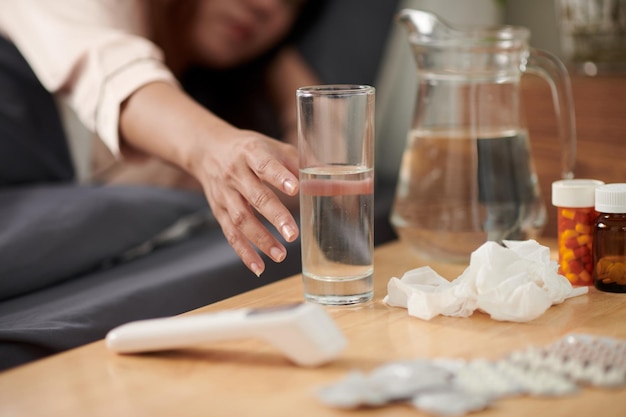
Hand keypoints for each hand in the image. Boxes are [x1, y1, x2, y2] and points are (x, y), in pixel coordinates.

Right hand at [119, 82, 299, 276]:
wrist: (207, 150)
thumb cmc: (248, 149)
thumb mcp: (271, 146)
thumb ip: (299, 162)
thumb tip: (330, 178)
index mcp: (252, 153)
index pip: (266, 165)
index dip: (280, 177)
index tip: (295, 188)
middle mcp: (236, 174)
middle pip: (256, 197)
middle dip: (275, 217)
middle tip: (293, 235)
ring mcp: (225, 194)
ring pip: (241, 219)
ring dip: (261, 239)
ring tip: (281, 255)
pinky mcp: (219, 211)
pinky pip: (230, 234)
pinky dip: (243, 252)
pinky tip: (259, 267)